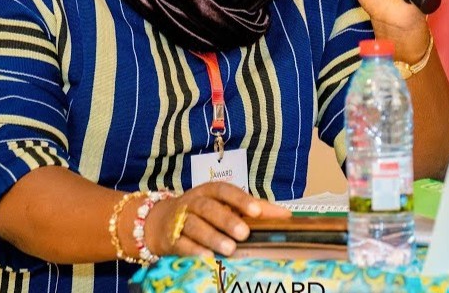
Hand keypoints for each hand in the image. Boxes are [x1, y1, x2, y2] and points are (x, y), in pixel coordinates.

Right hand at [143, 182, 289, 257]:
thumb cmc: (204, 213)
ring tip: (230, 249)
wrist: (162, 222)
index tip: (257, 211)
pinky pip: (182, 243)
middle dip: (227, 220)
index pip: (225, 190)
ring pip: (195, 226)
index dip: (241, 199)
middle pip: (209, 208)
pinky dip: (194, 250)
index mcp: (210, 191)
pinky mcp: (171, 238)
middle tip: (244, 233)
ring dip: (212, 237)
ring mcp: (180, 220)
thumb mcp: (227, 206)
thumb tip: (287, 215)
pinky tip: (207, 257)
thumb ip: (255, 209)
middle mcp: (194, 202)